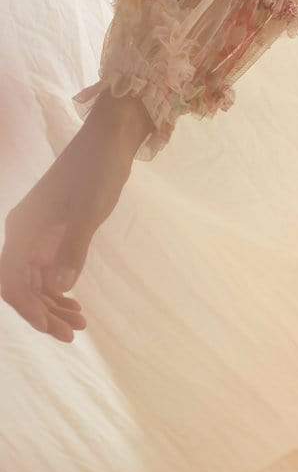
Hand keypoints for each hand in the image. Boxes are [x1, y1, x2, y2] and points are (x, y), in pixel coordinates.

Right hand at [1, 91, 150, 341]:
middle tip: (74, 333)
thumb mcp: (89, 212)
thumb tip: (56, 288)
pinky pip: (44, 266)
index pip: (14, 282)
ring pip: (33, 278)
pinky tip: (73, 299)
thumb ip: (72, 249)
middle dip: (43, 312)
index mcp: (24, 229)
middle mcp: (23, 232)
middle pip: (21, 285)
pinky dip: (56, 286)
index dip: (32, 310)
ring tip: (80, 322)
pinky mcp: (52, 229)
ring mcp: (37, 231)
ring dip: (51, 303)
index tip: (58, 330)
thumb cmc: (98, 171)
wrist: (110, 138)